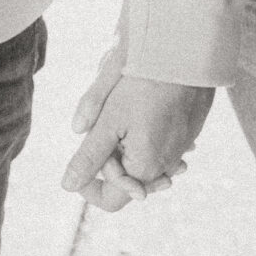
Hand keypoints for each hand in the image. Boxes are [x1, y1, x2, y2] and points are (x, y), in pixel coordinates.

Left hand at [64, 45, 214, 214]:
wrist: (187, 56)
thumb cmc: (145, 85)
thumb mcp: (109, 120)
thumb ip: (89, 157)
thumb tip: (68, 185)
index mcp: (144, 170)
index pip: (111, 200)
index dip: (89, 184)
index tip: (80, 157)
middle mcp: (166, 168)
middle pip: (126, 178)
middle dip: (108, 157)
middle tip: (102, 123)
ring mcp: (180, 151)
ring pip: (142, 160)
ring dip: (125, 144)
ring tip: (121, 113)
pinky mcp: (188, 134)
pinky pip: (160, 147)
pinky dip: (145, 136)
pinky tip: (141, 111)